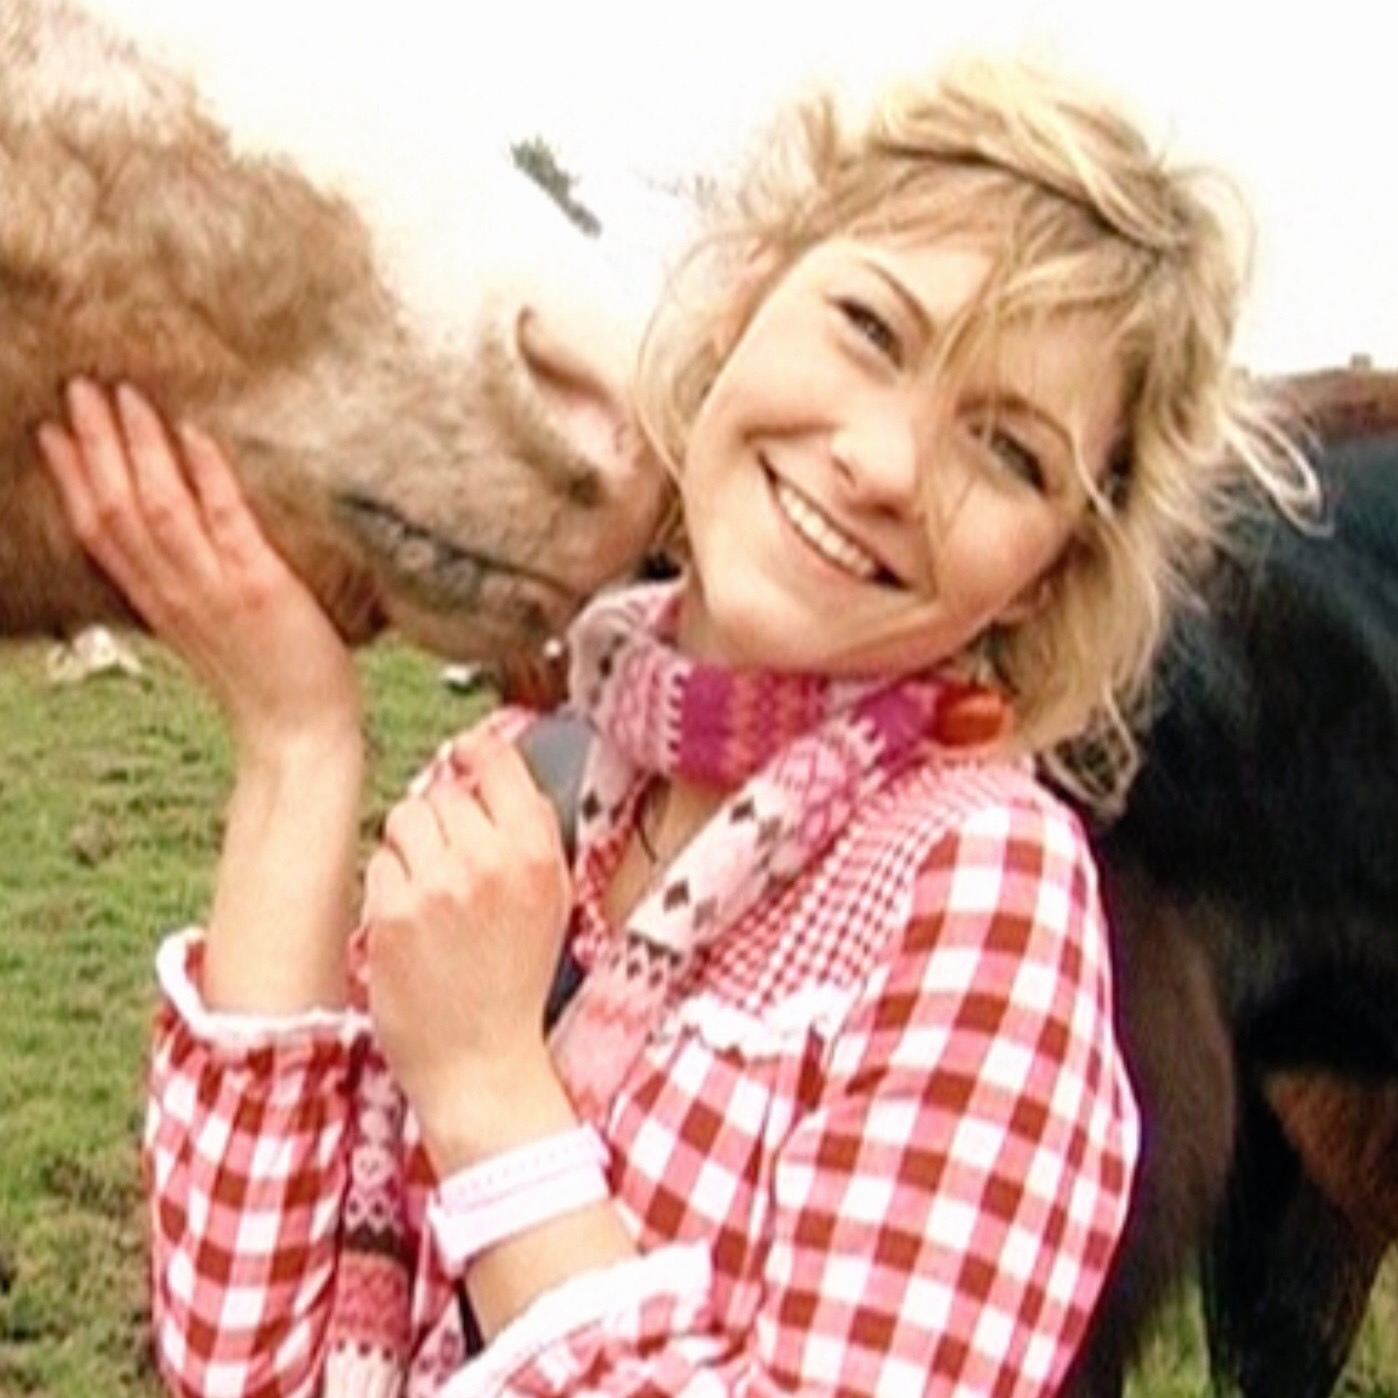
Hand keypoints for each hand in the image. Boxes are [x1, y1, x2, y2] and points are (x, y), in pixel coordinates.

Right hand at [37, 380, 360, 760]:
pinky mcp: (261, 589)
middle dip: (94, 446)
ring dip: (139, 448)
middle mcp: (176, 594)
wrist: (300, 738)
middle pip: (116, 510)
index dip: (72, 479)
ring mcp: (215, 591)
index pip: (100, 532)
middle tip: (80, 387)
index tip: (51, 430)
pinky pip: (228, 523)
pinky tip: (195, 435)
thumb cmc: (268, 684)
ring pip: (158, 510)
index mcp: (159, 604)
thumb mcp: (210, 632)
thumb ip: (191, 589)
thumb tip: (190, 544)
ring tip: (125, 395)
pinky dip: (208, 477)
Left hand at [364, 728, 573, 1166]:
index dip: (474, 753)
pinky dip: (389, 884)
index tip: (463, 757)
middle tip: (451, 861)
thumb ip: (531, 832)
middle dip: (443, 818)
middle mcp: (488, 861)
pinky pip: (380, 862)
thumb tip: (492, 766)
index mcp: (535, 853)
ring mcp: (436, 886)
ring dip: (411, 845)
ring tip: (429, 889)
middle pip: (444, 791)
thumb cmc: (516, 977)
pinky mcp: (391, 912)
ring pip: (405, 818)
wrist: (481, 1059)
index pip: (497, 762)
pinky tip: (410, 921)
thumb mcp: (552, 898)